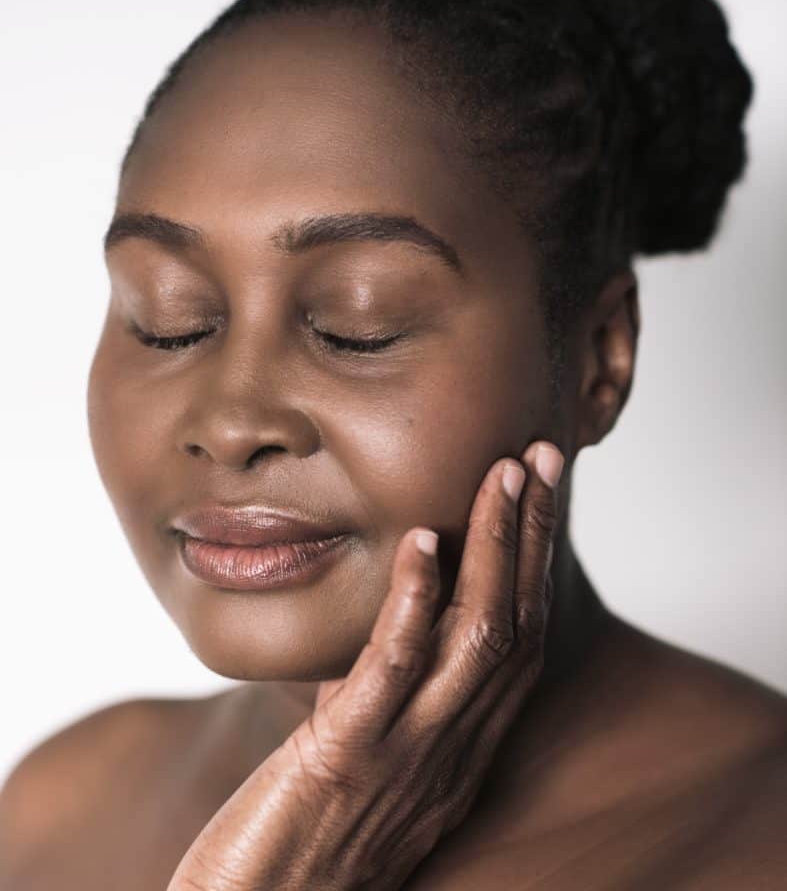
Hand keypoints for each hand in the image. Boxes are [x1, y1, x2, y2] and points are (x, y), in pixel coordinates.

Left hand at [167, 440, 563, 890]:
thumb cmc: (302, 843)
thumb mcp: (365, 761)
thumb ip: (388, 699)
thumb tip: (394, 629)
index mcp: (457, 750)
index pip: (518, 642)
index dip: (534, 562)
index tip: (539, 490)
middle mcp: (450, 752)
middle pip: (514, 627)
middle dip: (532, 537)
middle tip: (544, 457)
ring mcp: (404, 756)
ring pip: (475, 640)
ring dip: (494, 550)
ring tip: (503, 476)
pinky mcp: (344, 761)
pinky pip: (392, 672)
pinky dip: (413, 600)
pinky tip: (420, 540)